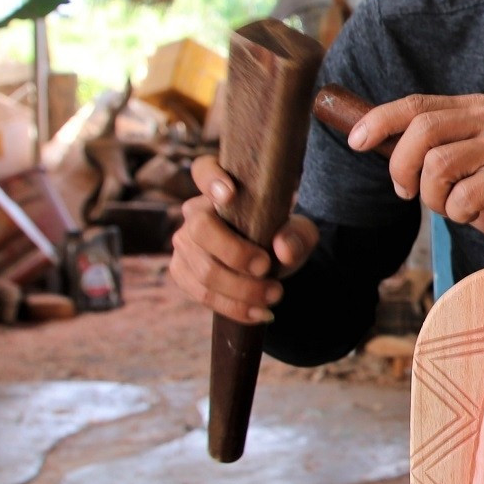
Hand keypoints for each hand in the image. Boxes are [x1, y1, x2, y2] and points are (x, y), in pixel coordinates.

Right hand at [169, 154, 320, 322]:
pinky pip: (202, 294)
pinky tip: (260, 313)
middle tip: (266, 268)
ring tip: (275, 296)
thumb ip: (297, 236)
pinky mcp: (183, 272)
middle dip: (235, 254)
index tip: (230, 194)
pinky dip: (234, 307)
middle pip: (200, 230)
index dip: (211, 180)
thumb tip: (282, 249)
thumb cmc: (280, 236)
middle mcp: (194, 212)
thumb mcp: (300, 233)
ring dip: (242, 289)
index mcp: (220, 188)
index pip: (203, 170)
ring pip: (204, 270)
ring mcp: (184, 244)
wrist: (268, 263)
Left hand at [348, 94, 483, 257]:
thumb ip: (423, 147)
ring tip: (450, 205)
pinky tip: (474, 213)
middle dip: (402, 167)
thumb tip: (366, 137)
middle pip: (423, 131)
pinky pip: (464, 195)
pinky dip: (458, 212)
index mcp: (476, 107)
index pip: (418, 104)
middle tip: (407, 192)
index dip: (380, 120)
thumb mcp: (454, 163)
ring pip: (439, 165)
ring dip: (433, 197)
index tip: (355, 141)